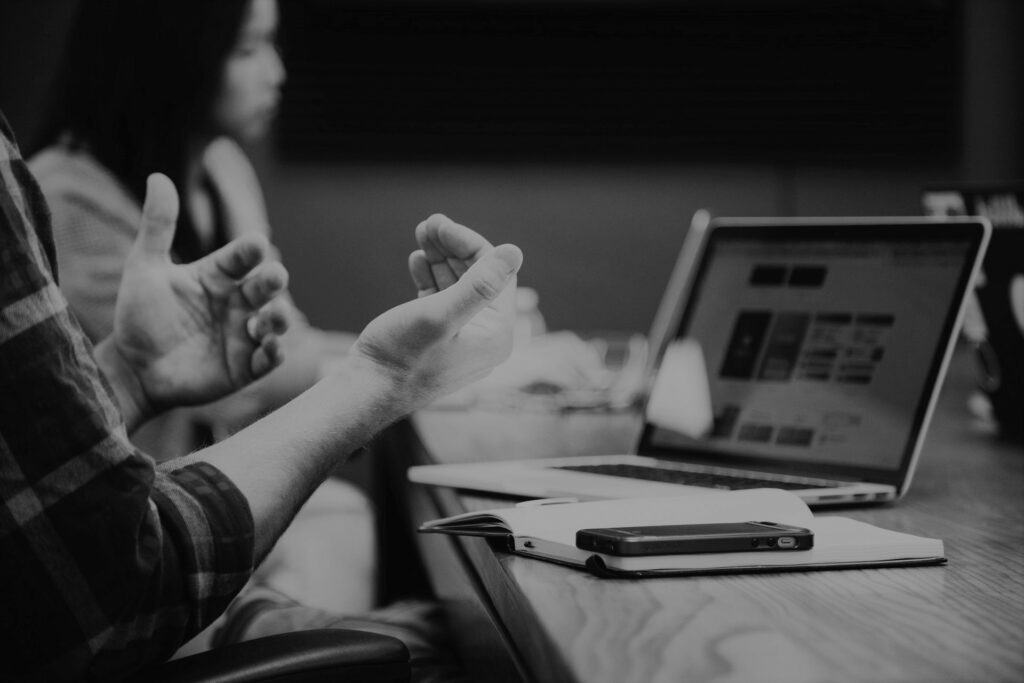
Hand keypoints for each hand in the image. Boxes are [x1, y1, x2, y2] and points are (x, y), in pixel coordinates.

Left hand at [98, 174, 289, 424]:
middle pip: (264, 287)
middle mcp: (235, 303)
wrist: (132, 368)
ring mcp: (243, 334)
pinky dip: (274, 353)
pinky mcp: (244, 367)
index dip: (249, 250)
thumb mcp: (144, 268)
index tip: (255, 243)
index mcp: (217, 276)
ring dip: (279, 318)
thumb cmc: (140, 316)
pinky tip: (271, 347)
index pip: (240, 258)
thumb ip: (157, 226)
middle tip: (274, 276)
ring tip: (273, 317)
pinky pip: (268, 359)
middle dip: (273, 281)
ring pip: (274, 322)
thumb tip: (158, 176)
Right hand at [350, 214, 522, 410]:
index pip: (495, 273)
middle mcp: (485, 337)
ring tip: (421, 234)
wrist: (365, 392)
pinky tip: (417, 260)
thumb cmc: (401, 357)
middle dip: (453, 247)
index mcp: (496, 334)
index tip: (440, 224)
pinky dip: (430, 278)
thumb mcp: (440, 315)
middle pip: (477, 277)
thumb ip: (479, 285)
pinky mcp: (438, 339)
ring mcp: (462, 339)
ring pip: (457, 286)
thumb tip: (515, 251)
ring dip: (440, 258)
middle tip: (428, 223)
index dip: (469, 243)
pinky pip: (442, 300)